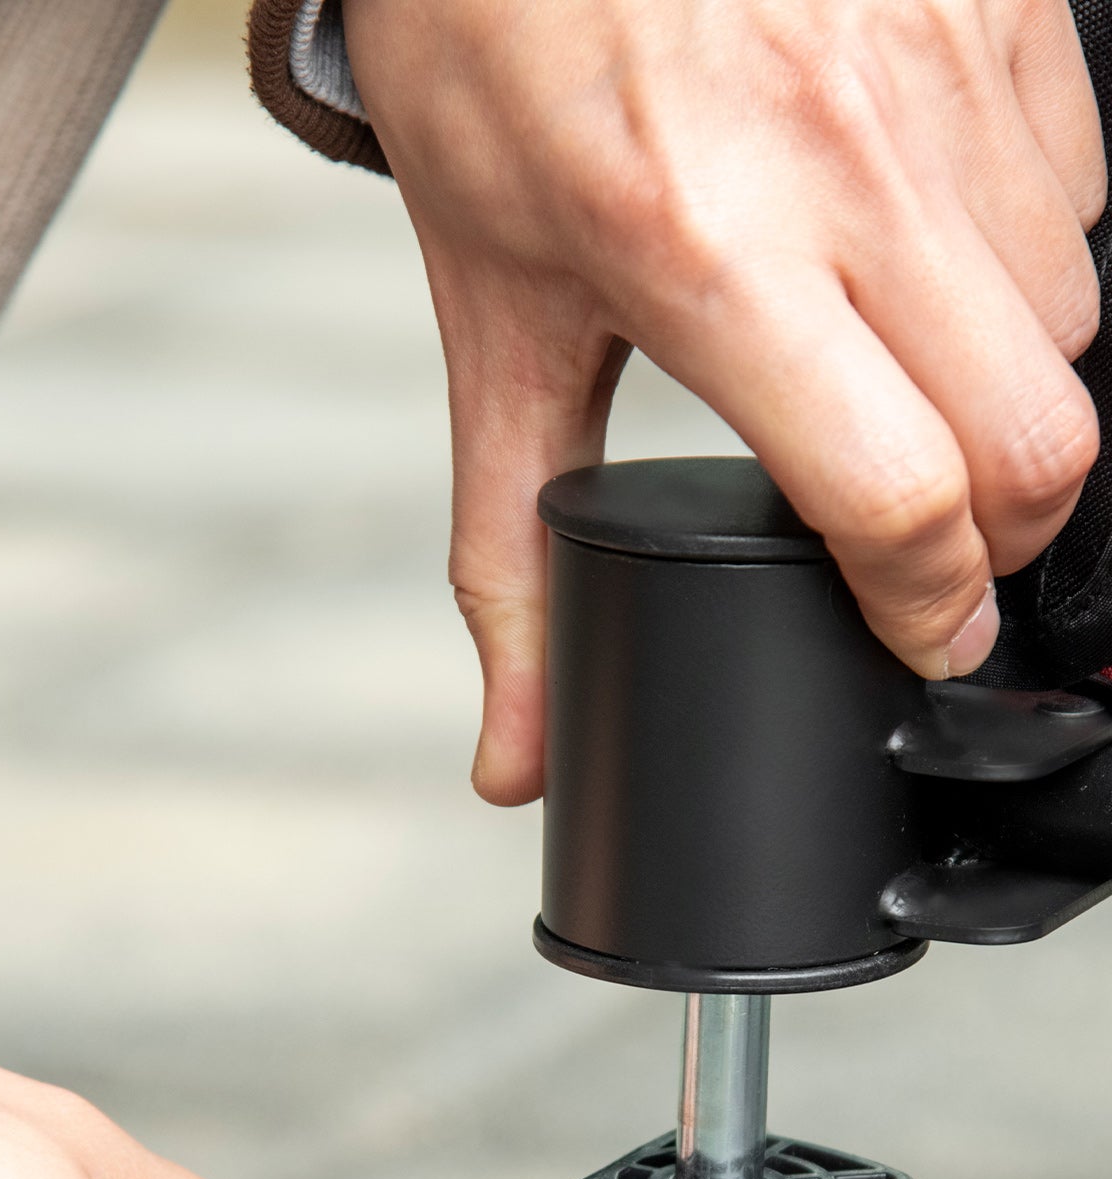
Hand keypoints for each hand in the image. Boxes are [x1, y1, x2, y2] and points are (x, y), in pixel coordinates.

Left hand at [343, 0, 1106, 800]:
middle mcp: (850, 162)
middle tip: (931, 550)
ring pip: (1074, 313)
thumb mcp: (487, 329)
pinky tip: (922, 256)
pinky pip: (1079, 182)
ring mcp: (945, 67)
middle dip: (1002, 531)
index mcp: (707, 259)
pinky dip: (1022, 254)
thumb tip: (514, 749)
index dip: (931, 605)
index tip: (922, 642)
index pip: (900, 492)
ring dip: (1008, 389)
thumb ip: (506, 555)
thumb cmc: (494, 70)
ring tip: (905, 389)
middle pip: (1037, 429)